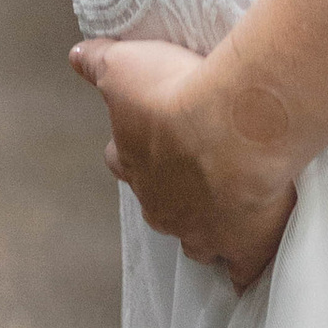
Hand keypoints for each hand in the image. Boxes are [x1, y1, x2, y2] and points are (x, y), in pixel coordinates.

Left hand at [70, 36, 297, 290]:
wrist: (232, 124)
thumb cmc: (176, 91)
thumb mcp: (125, 66)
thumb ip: (98, 62)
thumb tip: (75, 56)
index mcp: (133, 163)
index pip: (120, 160)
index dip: (132, 151)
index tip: (151, 135)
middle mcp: (162, 206)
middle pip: (160, 206)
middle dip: (174, 192)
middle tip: (198, 168)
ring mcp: (202, 232)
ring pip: (196, 242)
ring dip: (206, 228)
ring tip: (227, 211)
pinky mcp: (243, 246)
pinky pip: (241, 271)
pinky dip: (245, 269)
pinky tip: (252, 264)